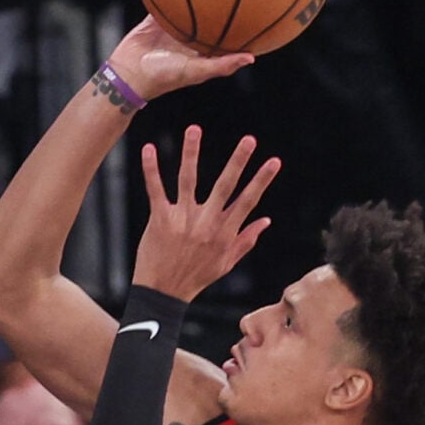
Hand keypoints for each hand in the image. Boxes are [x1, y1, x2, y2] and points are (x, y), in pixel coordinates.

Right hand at [104, 13, 255, 97]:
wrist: (128, 74)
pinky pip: (164, 1)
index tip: (259, 11)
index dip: (241, 26)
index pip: (225, 36)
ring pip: (188, 6)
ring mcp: (171, 27)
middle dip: (223, 2)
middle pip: (210, 17)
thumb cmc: (163, 78)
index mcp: (201, 51)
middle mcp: (189, 37)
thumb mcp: (196, 72)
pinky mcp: (155, 19)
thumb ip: (221, 65)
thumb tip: (251, 58)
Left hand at [132, 127, 277, 301]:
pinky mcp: (159, 220)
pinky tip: (149, 149)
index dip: (262, 181)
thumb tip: (266, 220)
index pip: (247, 201)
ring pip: (188, 180)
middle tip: (249, 140)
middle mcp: (205, 224)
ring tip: (195, 129)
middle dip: (238, 162)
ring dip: (192, 153)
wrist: (163, 295)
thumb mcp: (225, 264)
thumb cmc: (195, 278)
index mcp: (223, 233)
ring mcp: (182, 220)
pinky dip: (151, 169)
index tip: (274, 161)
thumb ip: (245, 241)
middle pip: (224, 187)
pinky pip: (156, 190)